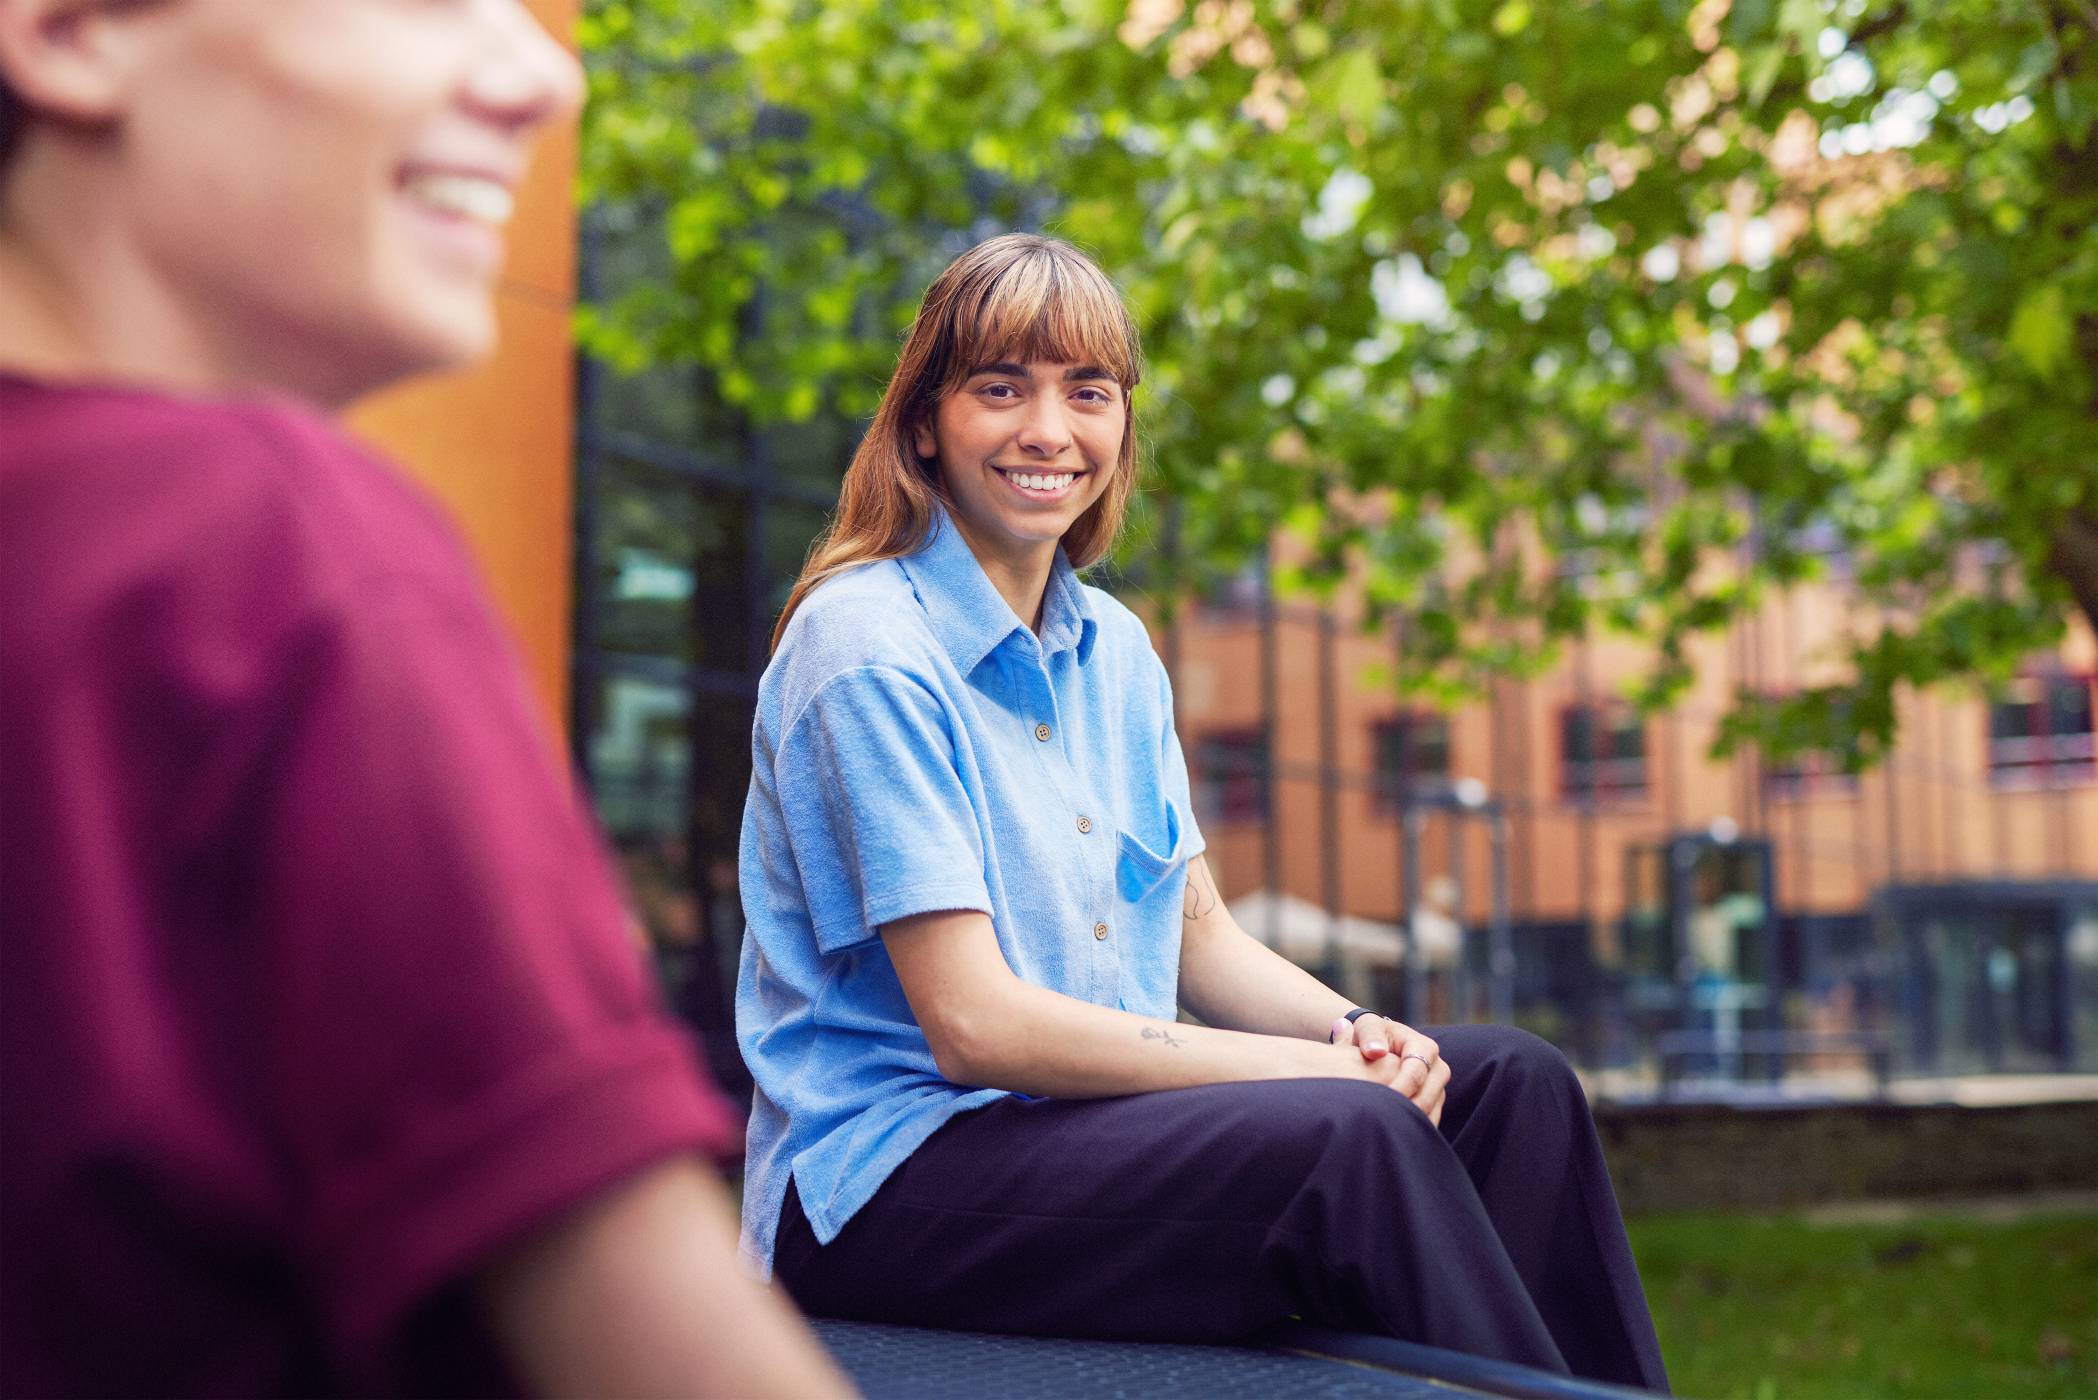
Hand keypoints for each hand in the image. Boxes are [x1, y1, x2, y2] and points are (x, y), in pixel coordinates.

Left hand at [1331, 1014, 1449, 1126]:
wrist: (1378, 1045)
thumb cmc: (1370, 1035)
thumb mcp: (1368, 1027)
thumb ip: (1370, 1035)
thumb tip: (1376, 1052)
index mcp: (1424, 1047)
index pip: (1416, 1073)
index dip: (1398, 1090)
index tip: (1377, 1102)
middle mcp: (1438, 1068)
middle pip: (1426, 1098)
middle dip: (1404, 1112)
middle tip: (1380, 1124)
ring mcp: (1438, 1088)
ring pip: (1430, 1113)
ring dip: (1409, 1124)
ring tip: (1385, 1132)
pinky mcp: (1435, 1104)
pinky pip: (1428, 1121)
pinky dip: (1412, 1130)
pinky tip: (1392, 1135)